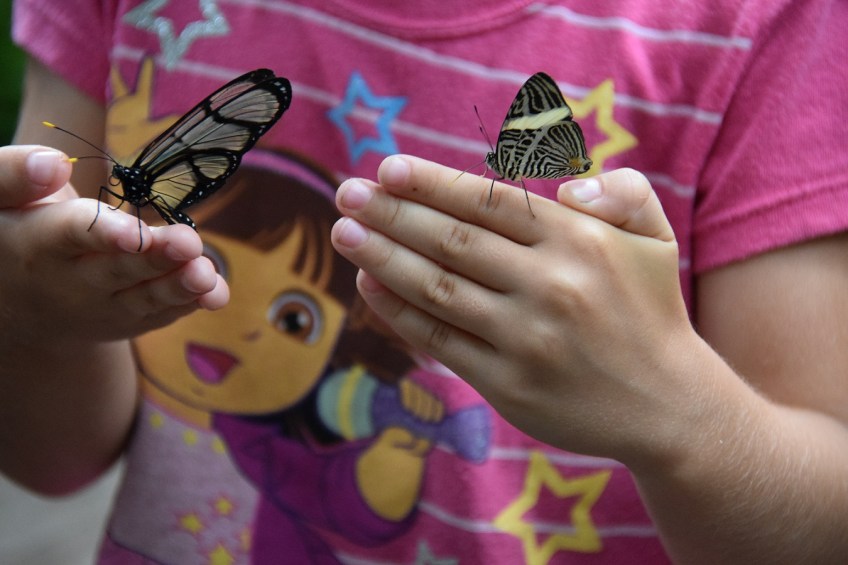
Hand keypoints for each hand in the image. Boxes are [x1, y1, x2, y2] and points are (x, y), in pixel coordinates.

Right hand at [0, 145, 228, 344]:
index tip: (134, 232)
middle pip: (118, 269)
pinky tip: (217, 293)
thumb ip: (15, 176)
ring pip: (144, 299)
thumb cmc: (10, 228)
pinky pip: (159, 314)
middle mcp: (71, 283)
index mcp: (39, 244)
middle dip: (154, 258)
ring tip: (207, 275)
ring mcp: (101, 308)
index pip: (72, 234)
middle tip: (189, 243)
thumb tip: (53, 162)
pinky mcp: (126, 320)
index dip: (104, 233)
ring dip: (179, 287)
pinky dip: (189, 304)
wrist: (15, 298)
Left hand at [331, 155, 704, 464]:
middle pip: (451, 240)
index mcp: (578, 241)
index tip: (387, 168)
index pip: (489, 202)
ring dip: (381, 257)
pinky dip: (398, 312)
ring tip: (343, 232)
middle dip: (390, 213)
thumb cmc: (652, 313)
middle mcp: (548, 286)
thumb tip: (566, 188)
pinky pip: (439, 340)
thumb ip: (624, 191)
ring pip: (436, 288)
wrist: (669, 408)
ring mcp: (524, 339)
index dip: (432, 183)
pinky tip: (370, 286)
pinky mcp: (507, 383)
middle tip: (346, 192)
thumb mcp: (656, 239)